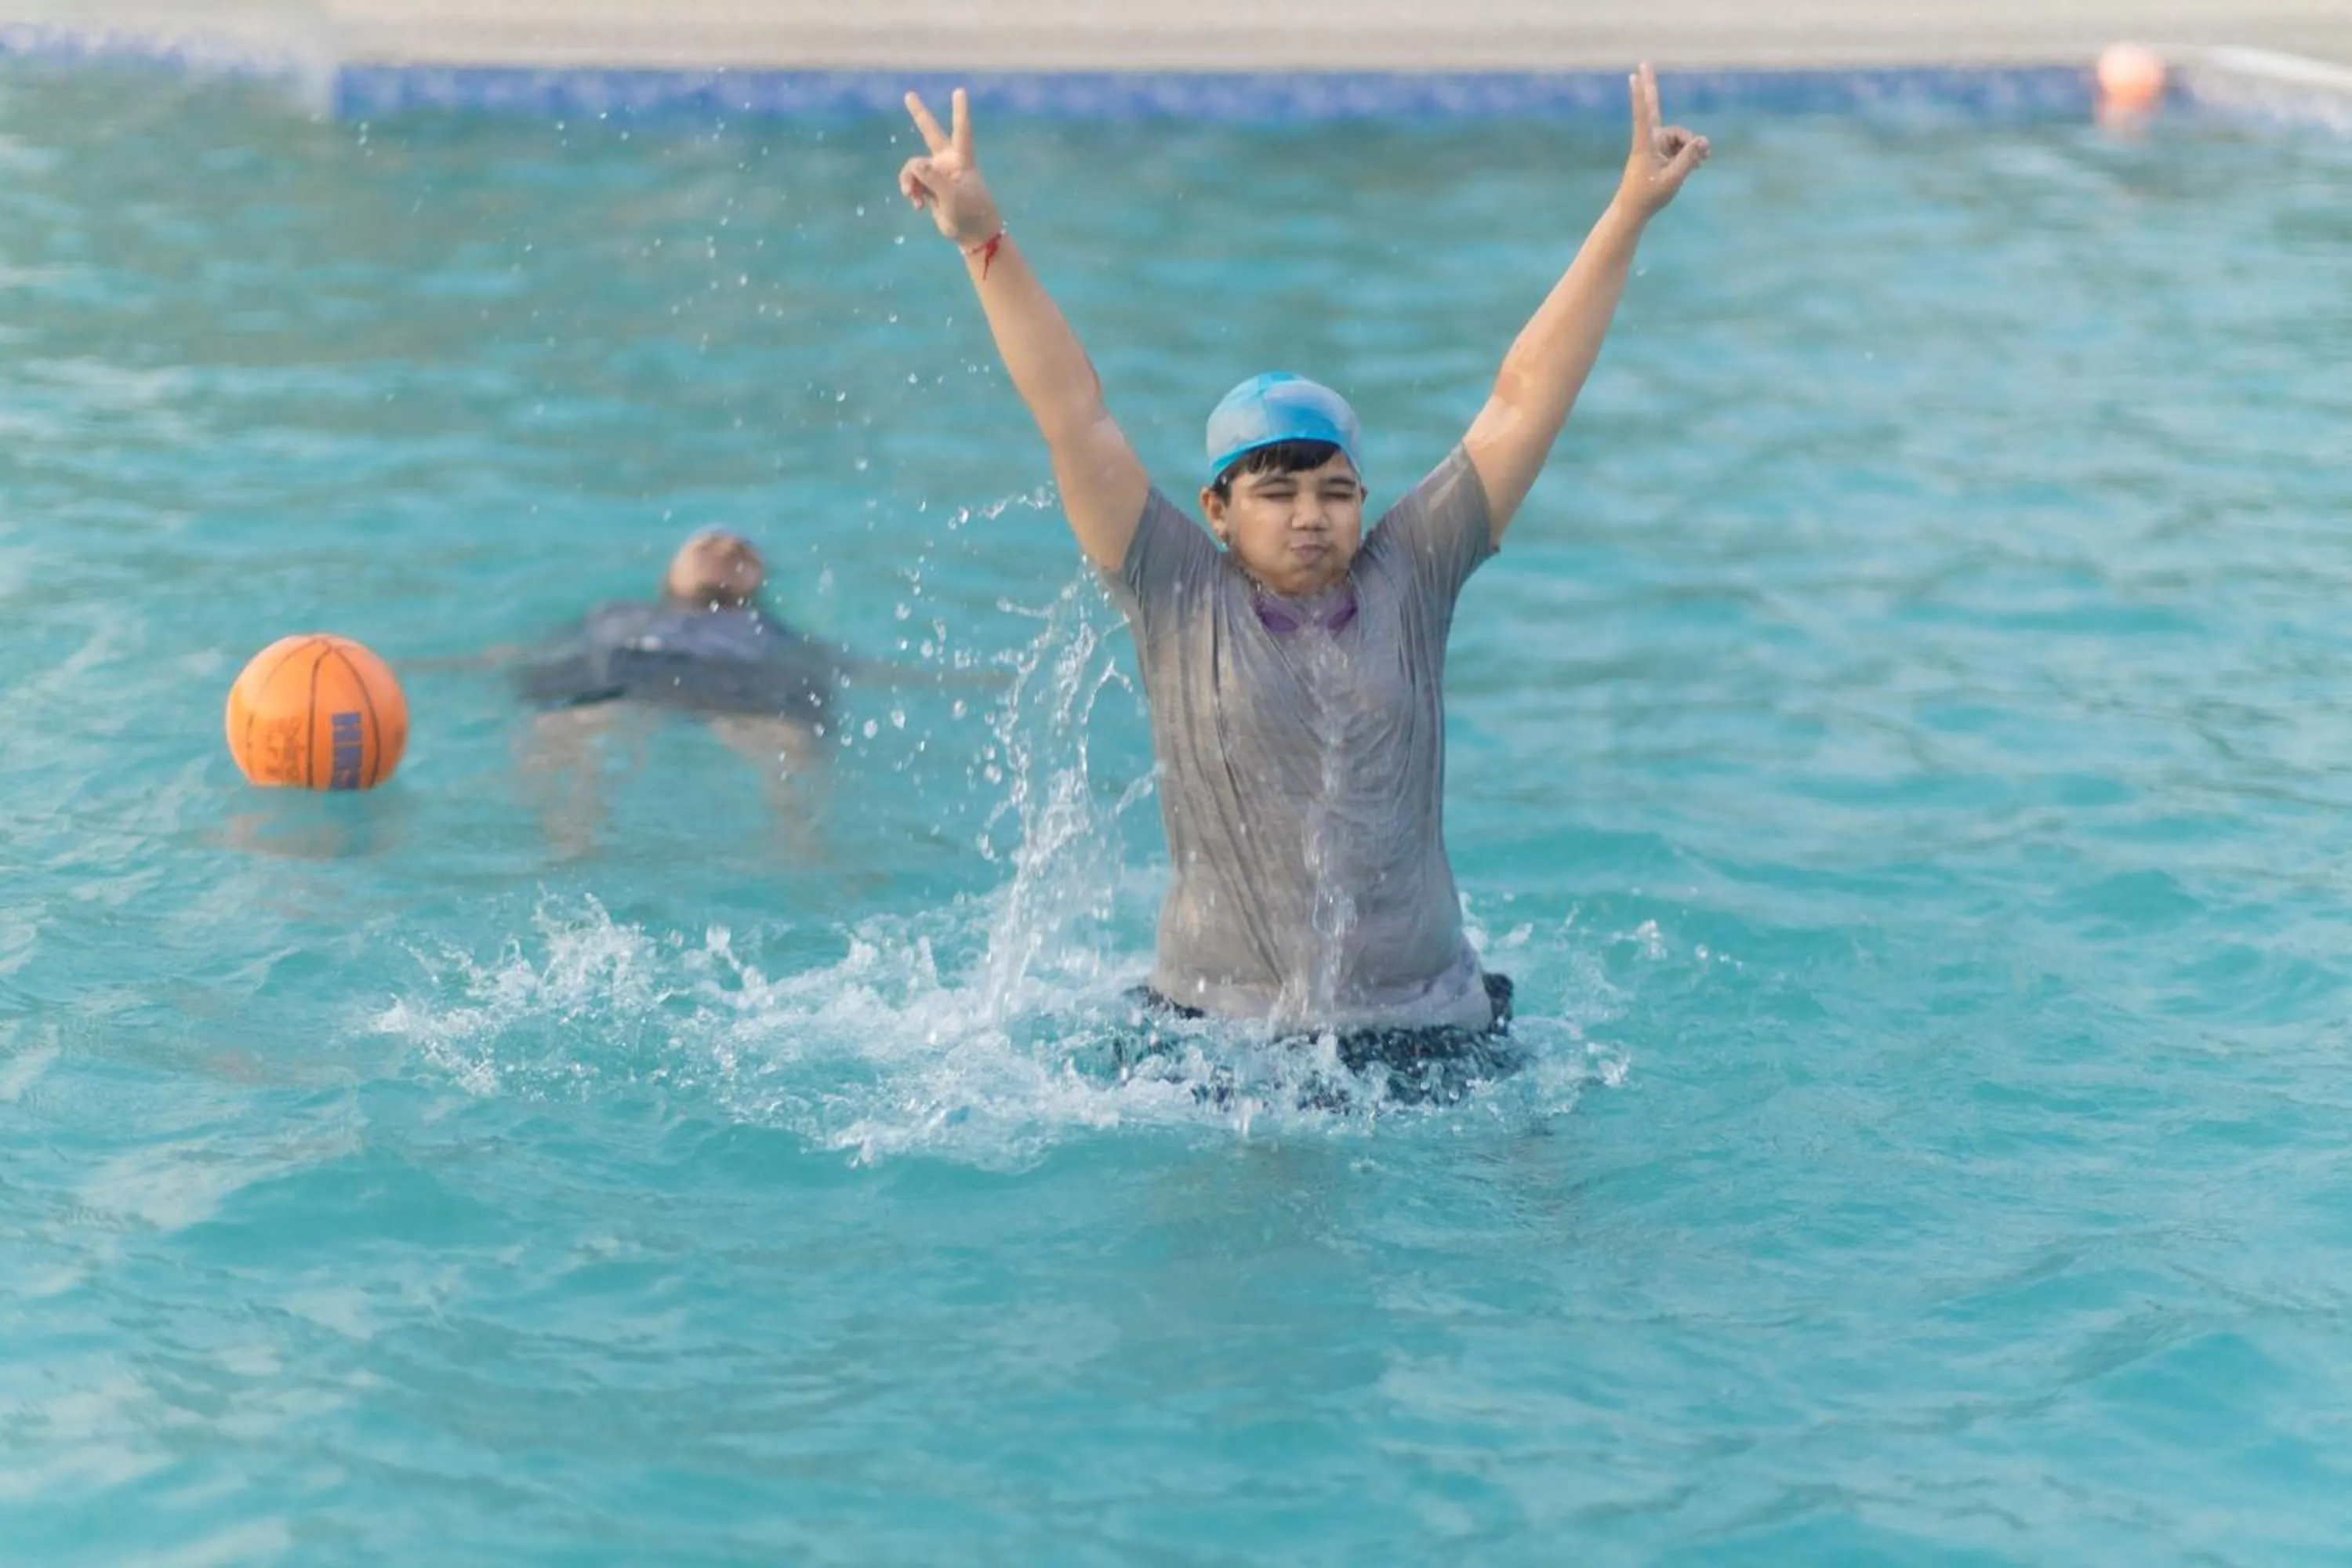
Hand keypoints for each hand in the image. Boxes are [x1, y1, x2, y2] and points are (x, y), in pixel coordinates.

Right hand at [898, 88, 1001, 246]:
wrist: (972, 233)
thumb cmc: (971, 213)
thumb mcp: (953, 197)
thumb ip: (934, 179)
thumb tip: (914, 165)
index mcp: (962, 159)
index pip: (961, 130)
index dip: (960, 111)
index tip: (959, 91)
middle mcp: (948, 162)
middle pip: (931, 132)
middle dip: (920, 115)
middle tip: (909, 94)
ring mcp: (937, 173)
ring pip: (914, 168)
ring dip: (909, 182)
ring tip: (914, 199)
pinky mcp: (929, 186)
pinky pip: (912, 182)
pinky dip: (911, 192)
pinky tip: (918, 206)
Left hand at [1617, 63, 1709, 219]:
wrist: (1634, 211)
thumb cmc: (1649, 196)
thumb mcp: (1674, 179)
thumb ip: (1689, 159)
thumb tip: (1703, 140)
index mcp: (1645, 145)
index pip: (1644, 115)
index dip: (1641, 95)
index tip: (1634, 76)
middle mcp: (1650, 141)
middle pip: (1660, 113)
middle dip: (1652, 86)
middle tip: (1644, 61)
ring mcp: (1655, 146)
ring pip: (1680, 138)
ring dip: (1692, 148)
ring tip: (1703, 163)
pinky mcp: (1660, 153)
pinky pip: (1680, 147)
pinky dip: (1689, 154)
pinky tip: (1700, 164)